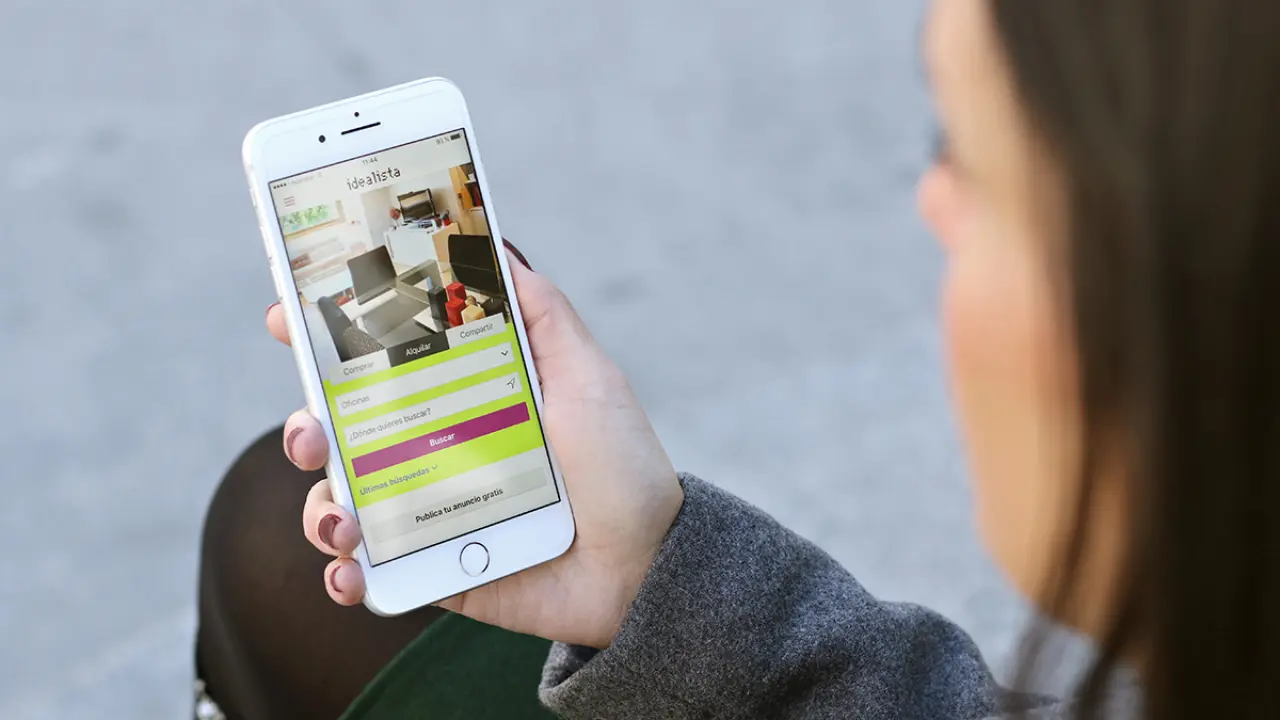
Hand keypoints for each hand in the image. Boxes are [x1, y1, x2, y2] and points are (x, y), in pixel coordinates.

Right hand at [268, 244, 683, 648]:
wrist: (647, 564)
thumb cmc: (622, 465)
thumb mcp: (587, 375)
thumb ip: (542, 315)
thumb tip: (495, 246)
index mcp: (462, 397)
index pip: (381, 362)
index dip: (327, 339)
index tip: (285, 318)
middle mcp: (435, 449)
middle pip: (341, 429)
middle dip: (305, 426)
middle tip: (312, 433)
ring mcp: (428, 511)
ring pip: (339, 500)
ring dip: (318, 506)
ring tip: (341, 522)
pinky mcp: (432, 568)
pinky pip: (367, 570)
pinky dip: (342, 572)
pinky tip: (352, 571)